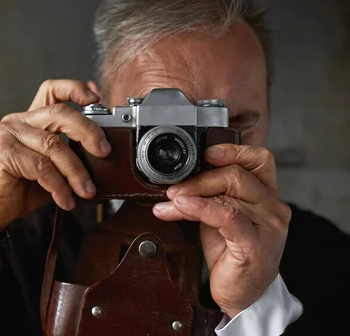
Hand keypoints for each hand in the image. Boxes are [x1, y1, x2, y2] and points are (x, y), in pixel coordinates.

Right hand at [0, 80, 110, 230]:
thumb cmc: (23, 190)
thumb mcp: (55, 168)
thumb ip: (72, 151)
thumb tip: (101, 143)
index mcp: (30, 120)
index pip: (51, 90)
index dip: (74, 89)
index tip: (95, 99)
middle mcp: (16, 121)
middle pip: (58, 113)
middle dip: (87, 131)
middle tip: (104, 151)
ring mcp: (6, 134)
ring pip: (53, 145)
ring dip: (75, 171)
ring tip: (86, 191)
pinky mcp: (2, 153)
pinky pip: (41, 166)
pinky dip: (58, 185)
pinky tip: (65, 200)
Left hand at [152, 144, 290, 318]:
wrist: (242, 294)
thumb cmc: (232, 254)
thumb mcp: (218, 217)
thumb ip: (207, 196)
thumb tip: (176, 183)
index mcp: (267, 196)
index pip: (259, 159)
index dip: (232, 150)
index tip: (205, 153)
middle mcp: (273, 208)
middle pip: (236, 174)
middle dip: (198, 178)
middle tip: (173, 189)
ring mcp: (268, 226)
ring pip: (227, 194)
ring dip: (192, 194)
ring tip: (171, 201)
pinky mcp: (255, 244)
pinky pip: (226, 215)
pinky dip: (200, 207)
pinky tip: (182, 206)